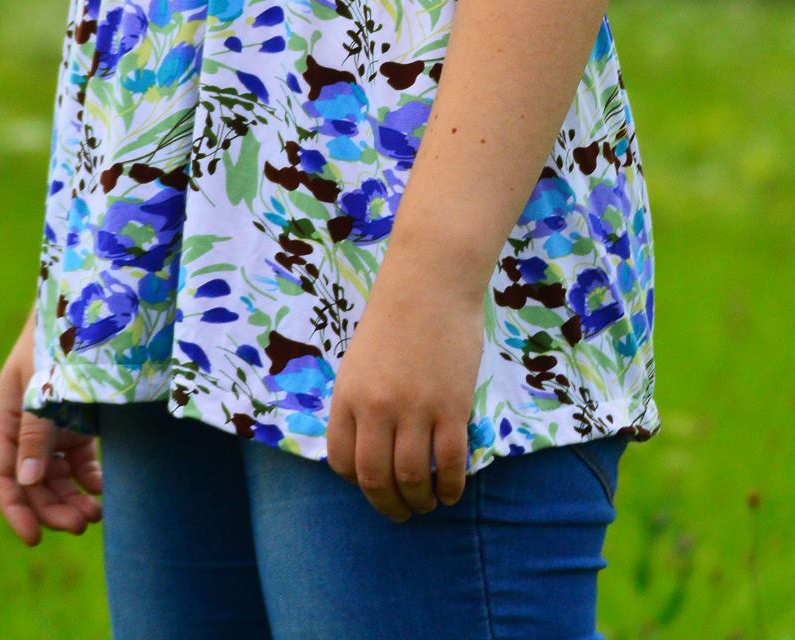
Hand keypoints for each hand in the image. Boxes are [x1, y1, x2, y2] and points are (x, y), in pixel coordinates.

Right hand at [0, 314, 103, 547]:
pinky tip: (102, 492)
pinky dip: (89, 482)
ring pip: (55, 479)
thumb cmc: (60, 338)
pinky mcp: (76, 425)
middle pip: (31, 483)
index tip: (34, 537)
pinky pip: (78, 465)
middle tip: (81, 525)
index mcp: (4, 416)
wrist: (90, 305)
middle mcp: (24, 427)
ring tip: (95, 515)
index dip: (13, 509)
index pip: (0, 475)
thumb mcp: (44, 384)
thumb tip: (26, 483)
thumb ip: (35, 433)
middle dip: (52, 509)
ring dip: (71, 501)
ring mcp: (51, 427)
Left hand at [325, 269, 484, 521]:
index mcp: (347, 394)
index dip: (357, 483)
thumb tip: (370, 447)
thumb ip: (361, 402)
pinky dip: (451, 487)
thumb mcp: (361, 360)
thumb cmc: (395, 316)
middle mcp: (375, 407)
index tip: (373, 485)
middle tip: (402, 513)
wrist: (430, 281)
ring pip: (413, 479)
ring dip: (420, 502)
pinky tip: (452, 492)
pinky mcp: (451, 407)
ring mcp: (414, 409)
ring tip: (428, 504)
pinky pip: (450, 464)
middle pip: (375, 479)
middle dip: (388, 506)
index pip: (342, 461)